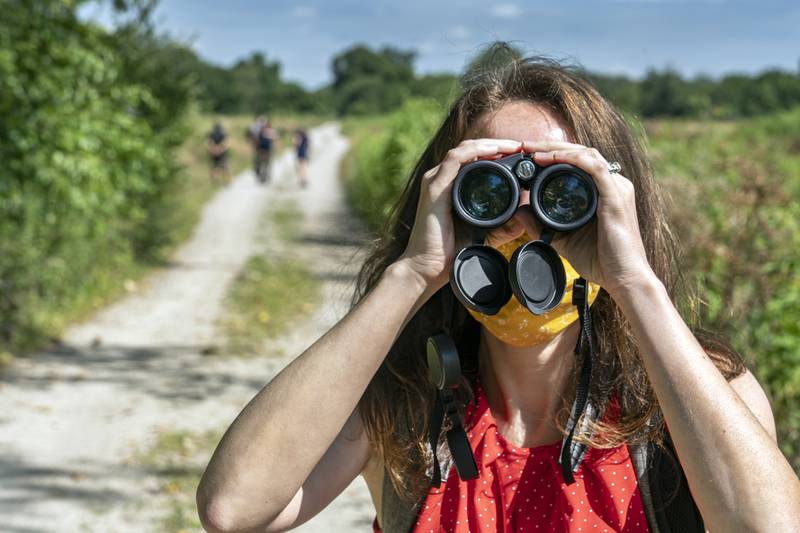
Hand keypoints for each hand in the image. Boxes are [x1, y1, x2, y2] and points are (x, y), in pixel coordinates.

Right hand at [397, 138, 522, 291]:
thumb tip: (524, 214)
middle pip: (471, 150)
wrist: (427, 267)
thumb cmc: (450, 251)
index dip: (497, 152)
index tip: (521, 156)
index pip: (474, 158)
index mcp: (450, 186)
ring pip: (465, 149)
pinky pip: (455, 158)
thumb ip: (502, 224)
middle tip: (522, 146)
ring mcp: (435, 180)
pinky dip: (476, 151)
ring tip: (513, 146)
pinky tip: (494, 151)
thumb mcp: (483, 232)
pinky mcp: (434, 187)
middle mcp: (441, 179)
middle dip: (497, 145)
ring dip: (490, 144)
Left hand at [515, 140, 656, 297]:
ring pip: (586, 154)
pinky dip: (571, 159)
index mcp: (604, 191)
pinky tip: (551, 159)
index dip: (552, 154)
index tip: (526, 156)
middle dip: (550, 146)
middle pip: (581, 152)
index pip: (578, 162)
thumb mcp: (562, 239)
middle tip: (524, 146)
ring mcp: (617, 188)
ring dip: (557, 149)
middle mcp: (614, 184)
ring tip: (532, 150)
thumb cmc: (601, 261)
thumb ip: (541, 224)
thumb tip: (518, 211)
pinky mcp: (616, 196)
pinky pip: (594, 167)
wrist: (624, 280)